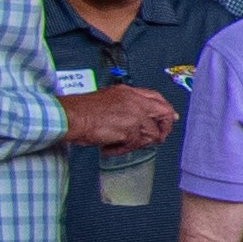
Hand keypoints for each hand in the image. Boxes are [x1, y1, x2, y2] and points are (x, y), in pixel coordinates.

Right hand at [56, 82, 178, 151]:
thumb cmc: (82, 110)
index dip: (165, 109)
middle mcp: (135, 101)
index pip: (156, 97)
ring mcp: (135, 115)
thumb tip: (139, 119)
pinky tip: (108, 148)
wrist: (71, 116)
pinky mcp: (130, 130)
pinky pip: (133, 145)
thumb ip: (125, 106)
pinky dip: (121, 150)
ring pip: (150, 134)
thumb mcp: (107, 99)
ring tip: (119, 144)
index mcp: (129, 92)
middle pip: (164, 112)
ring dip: (136, 143)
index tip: (171, 117)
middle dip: (164, 128)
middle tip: (158, 139)